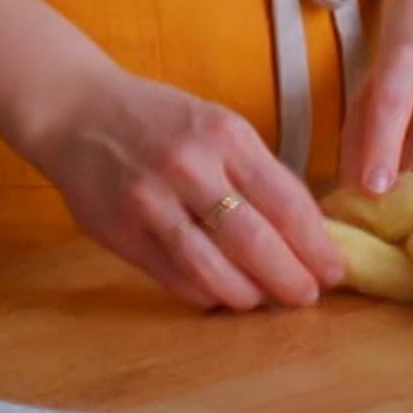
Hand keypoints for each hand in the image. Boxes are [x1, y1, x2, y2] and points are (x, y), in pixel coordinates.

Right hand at [19, 69, 344, 311]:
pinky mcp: (122, 232)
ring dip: (248, 294)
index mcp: (226, 135)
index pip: (286, 201)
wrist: (78, 111)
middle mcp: (190, 167)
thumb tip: (305, 230)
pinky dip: (205, 293)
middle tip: (308, 296)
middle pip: (254, 241)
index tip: (334, 269)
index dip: (315, 244)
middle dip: (290, 278)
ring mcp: (151, 202)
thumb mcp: (217, 125)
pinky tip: (221, 295)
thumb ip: (255, 173)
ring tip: (265, 301)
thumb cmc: (161, 121)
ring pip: (212, 268)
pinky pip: (174, 277)